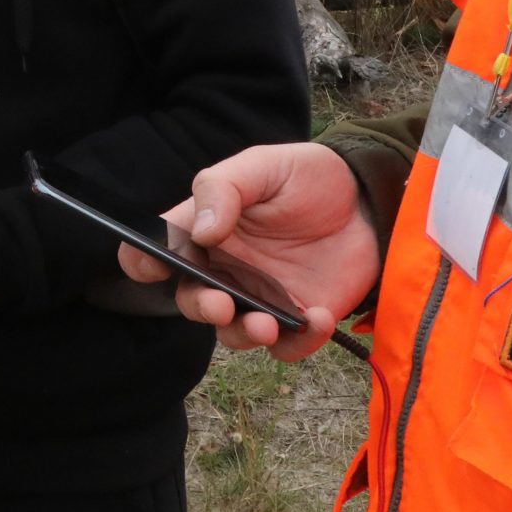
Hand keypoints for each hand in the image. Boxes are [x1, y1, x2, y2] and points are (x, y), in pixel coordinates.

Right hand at [119, 143, 381, 362]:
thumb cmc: (308, 177)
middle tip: (219, 304)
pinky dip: (299, 341)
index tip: (150, 267)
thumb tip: (201, 232)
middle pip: (192, 300)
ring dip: (243, 334)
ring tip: (266, 324)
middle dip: (199, 307)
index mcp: (204, 230)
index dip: (142, 262)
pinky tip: (317, 318)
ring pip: (233, 333)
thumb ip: (224, 188)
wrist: (369, 200)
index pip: (158, 250)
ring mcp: (260, 298)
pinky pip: (286, 346)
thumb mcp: (264, 165)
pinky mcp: (297, 319)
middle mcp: (225, 270)